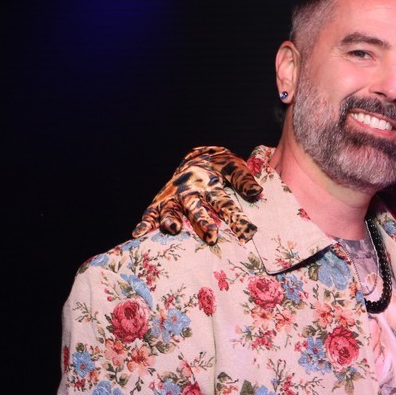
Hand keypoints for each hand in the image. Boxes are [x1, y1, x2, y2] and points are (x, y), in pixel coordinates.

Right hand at [132, 146, 260, 244]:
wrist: (197, 158)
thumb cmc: (220, 167)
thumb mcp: (234, 168)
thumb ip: (244, 180)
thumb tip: (257, 192)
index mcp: (210, 184)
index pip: (225, 202)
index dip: (236, 218)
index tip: (247, 233)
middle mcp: (189, 190)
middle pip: (195, 206)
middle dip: (202, 220)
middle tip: (212, 236)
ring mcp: (173, 196)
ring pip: (171, 209)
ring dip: (170, 219)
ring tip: (173, 229)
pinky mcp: (161, 201)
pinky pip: (151, 211)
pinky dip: (144, 221)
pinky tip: (138, 233)